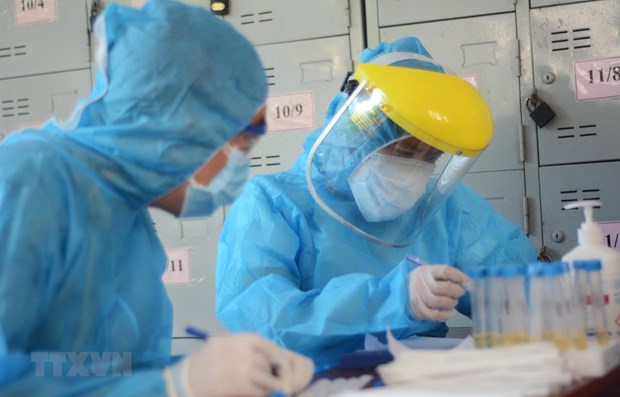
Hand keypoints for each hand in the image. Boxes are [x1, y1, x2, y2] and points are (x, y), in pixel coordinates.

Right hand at [179, 333, 313, 396]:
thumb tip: (279, 361)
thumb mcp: (232, 344)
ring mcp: (243, 368)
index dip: (284, 363)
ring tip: (267, 388)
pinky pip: (262, 392)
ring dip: (272, 387)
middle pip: (275, 366)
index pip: (276, 350)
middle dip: (278, 377)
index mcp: (248, 339)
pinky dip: (263, 394)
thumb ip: (254, 349)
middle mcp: (248, 351)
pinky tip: (255, 393)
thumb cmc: (212, 358)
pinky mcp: (239, 385)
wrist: (188, 376)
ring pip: (272, 380)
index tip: (284, 373)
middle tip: (277, 384)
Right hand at [407, 264, 468, 320]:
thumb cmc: (430, 280)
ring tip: (454, 302)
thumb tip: (469, 284)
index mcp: (427, 270)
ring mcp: (417, 295)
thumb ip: (454, 276)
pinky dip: (444, 315)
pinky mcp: (417, 308)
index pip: (445, 271)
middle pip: (441, 288)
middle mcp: (420, 282)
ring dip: (450, 303)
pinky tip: (451, 313)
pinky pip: (432, 314)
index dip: (458, 277)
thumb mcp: (439, 273)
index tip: (467, 282)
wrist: (411, 287)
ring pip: (436, 301)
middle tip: (460, 292)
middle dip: (456, 291)